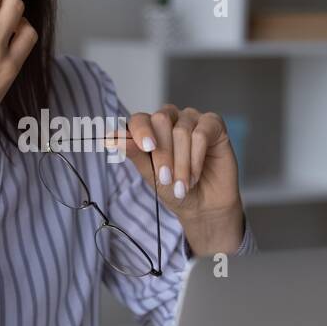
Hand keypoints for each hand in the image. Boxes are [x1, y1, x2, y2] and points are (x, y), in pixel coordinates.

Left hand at [111, 106, 245, 255]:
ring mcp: (192, 119)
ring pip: (182, 131)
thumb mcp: (151, 174)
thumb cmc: (174, 188)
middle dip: (162, 153)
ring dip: (181, 162)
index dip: (140, 131)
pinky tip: (195, 176)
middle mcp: (171, 119)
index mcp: (151, 128)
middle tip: (165, 178)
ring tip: (182, 185)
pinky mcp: (214, 125)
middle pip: (161, 119)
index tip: (145, 148)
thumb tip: (112, 138)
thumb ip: (135, 154)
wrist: (202, 206)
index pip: (140, 119)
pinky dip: (196, 158)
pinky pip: (201, 134)